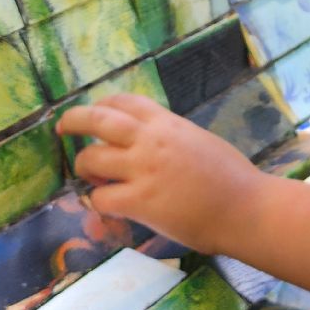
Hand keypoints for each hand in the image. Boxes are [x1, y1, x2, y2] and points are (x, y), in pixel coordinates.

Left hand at [55, 93, 264, 252]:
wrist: (247, 208)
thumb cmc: (233, 177)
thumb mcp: (200, 141)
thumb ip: (171, 137)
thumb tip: (151, 143)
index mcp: (168, 123)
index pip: (124, 101)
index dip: (103, 104)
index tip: (95, 111)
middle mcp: (150, 140)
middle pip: (97, 120)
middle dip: (73, 121)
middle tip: (62, 128)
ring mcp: (143, 171)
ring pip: (90, 159)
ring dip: (84, 168)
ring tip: (91, 178)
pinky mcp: (140, 202)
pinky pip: (101, 198)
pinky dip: (97, 202)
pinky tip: (106, 206)